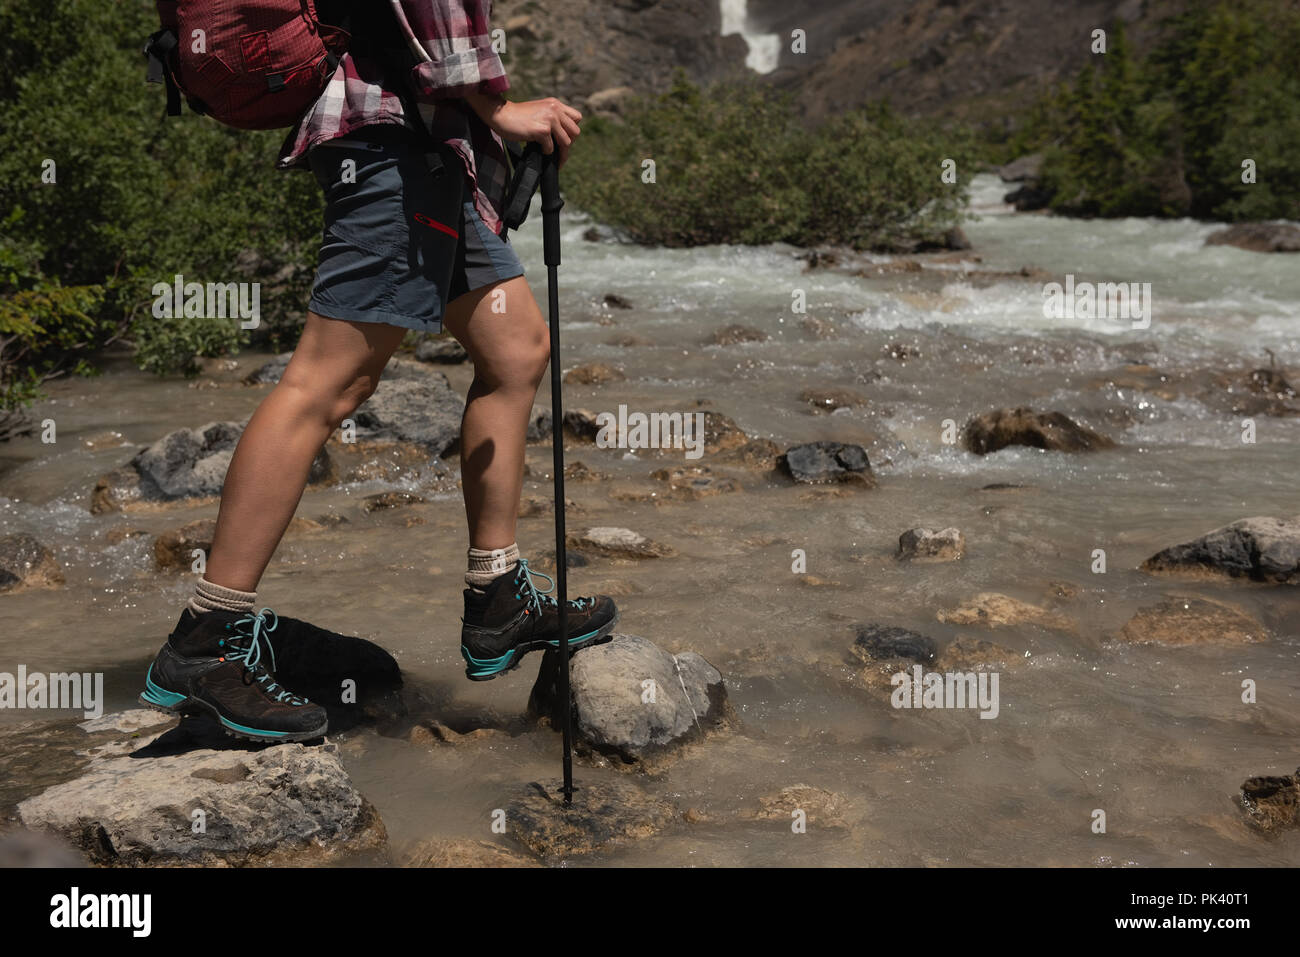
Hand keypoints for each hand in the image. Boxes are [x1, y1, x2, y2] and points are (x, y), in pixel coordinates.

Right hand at [465, 93, 581, 167]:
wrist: (501, 114)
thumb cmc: (518, 116)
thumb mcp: (539, 110)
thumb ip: (552, 117)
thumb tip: (563, 138)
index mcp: (555, 104)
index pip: (577, 118)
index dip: (571, 130)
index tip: (562, 138)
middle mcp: (555, 109)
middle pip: (575, 132)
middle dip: (568, 144)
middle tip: (559, 151)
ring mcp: (550, 119)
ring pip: (566, 142)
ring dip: (559, 152)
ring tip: (550, 154)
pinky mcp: (542, 130)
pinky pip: (551, 148)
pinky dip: (546, 152)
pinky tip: (538, 149)